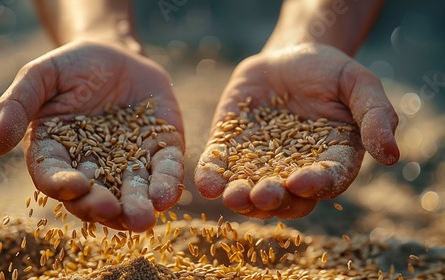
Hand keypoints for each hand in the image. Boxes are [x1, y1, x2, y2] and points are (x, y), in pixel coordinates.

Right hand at [0, 41, 184, 231]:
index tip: (74, 186)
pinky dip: (166, 183)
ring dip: (137, 206)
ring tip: (143, 219)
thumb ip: (16, 105)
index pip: (53, 176)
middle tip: (111, 211)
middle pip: (94, 195)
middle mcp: (93, 167)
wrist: (116, 54)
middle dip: (102, 206)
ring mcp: (130, 162)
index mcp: (57, 153)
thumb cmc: (72, 66)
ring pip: (132, 191)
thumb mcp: (40, 76)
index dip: (61, 184)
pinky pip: (164, 170)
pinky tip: (168, 196)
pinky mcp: (160, 150)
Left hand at [195, 44, 398, 218]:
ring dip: (241, 198)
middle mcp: (294, 169)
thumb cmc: (330, 72)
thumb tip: (392, 155)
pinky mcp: (231, 146)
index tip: (302, 182)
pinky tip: (205, 184)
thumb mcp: (359, 84)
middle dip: (273, 199)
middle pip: (285, 197)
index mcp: (330, 160)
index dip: (315, 184)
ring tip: (231, 197)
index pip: (326, 180)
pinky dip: (213, 176)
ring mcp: (259, 161)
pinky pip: (221, 166)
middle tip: (262, 195)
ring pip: (250, 189)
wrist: (290, 56)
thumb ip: (376, 115)